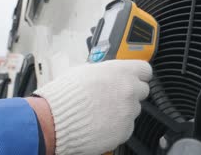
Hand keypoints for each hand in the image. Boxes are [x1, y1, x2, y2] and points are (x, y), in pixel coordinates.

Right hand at [33, 60, 151, 154]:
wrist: (55, 120)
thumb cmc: (65, 95)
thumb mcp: (83, 70)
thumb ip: (103, 71)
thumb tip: (106, 72)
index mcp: (120, 71)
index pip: (145, 70)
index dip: (138, 74)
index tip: (134, 78)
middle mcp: (129, 90)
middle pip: (142, 90)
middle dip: (131, 93)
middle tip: (114, 96)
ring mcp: (128, 111)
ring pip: (134, 110)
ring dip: (123, 110)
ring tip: (102, 111)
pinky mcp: (125, 130)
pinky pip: (127, 126)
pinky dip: (117, 126)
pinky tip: (101, 123)